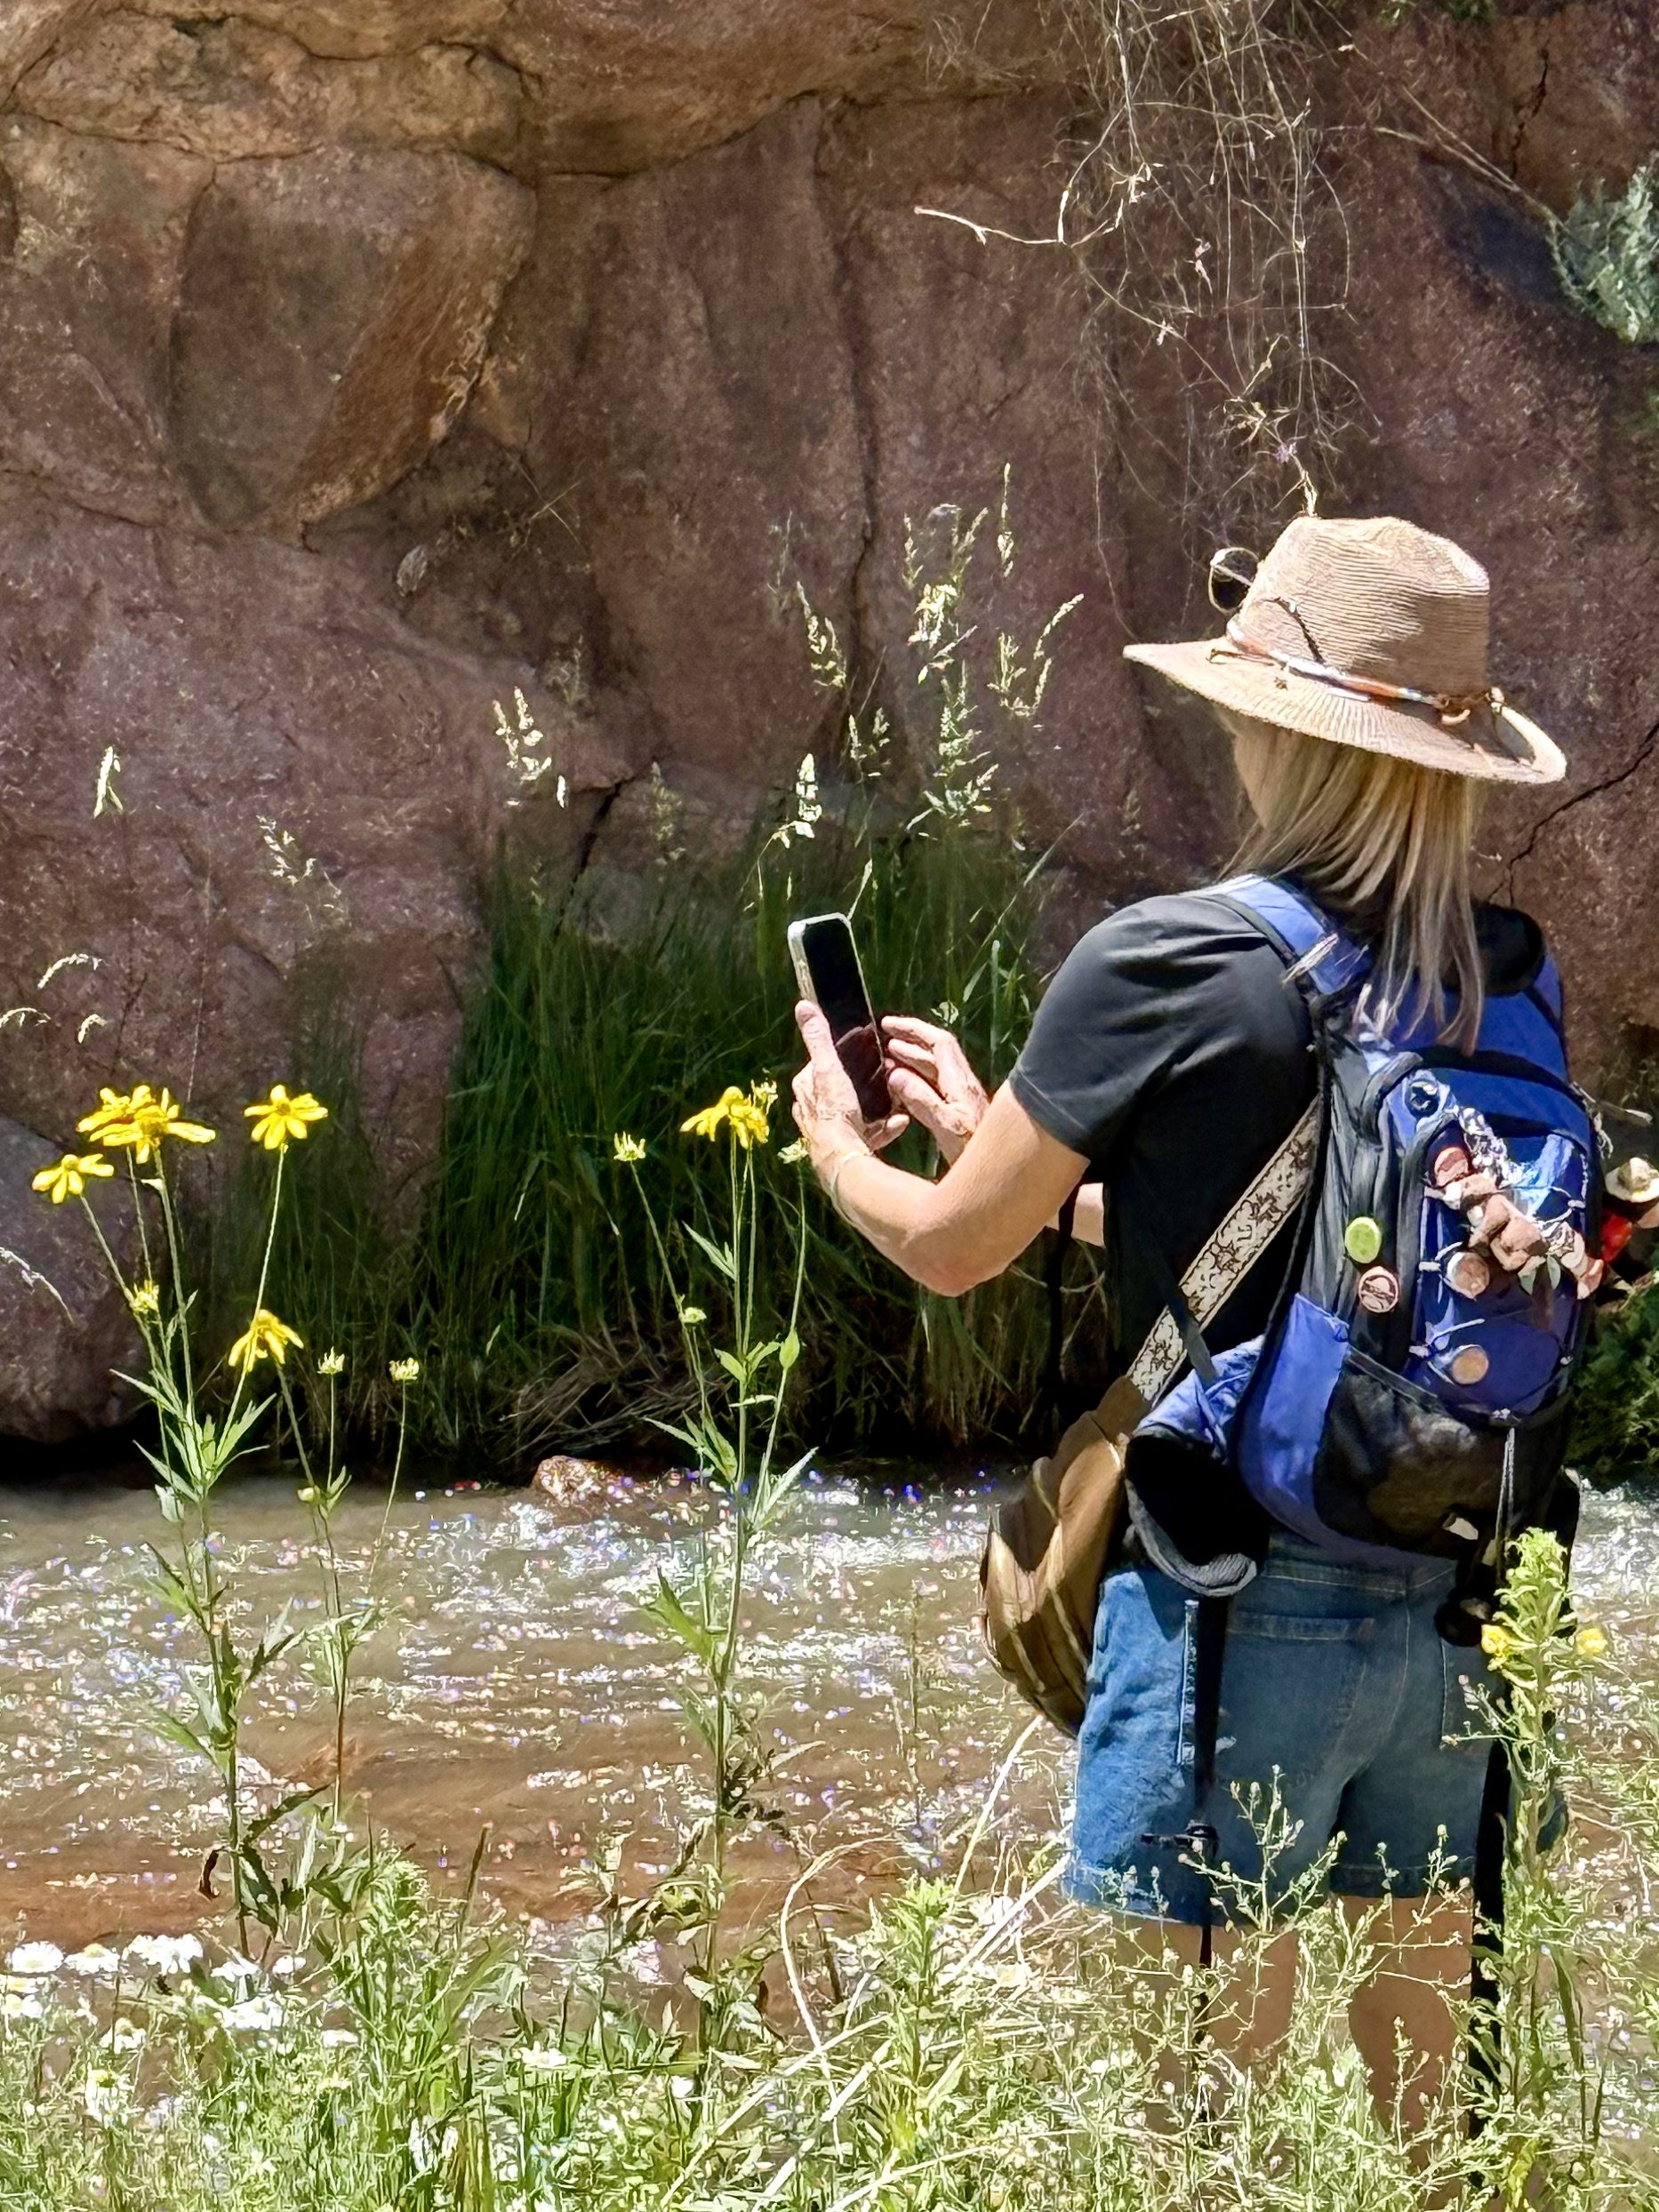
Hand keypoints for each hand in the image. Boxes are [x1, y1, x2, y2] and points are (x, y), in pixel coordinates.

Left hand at [791, 1002, 908, 1180]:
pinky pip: (869, 1133)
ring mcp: (830, 1131)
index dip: (839, 1059)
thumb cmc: (834, 1113)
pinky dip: (884, 1128)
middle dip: (859, 1086)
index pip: (819, 1066)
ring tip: (896, 1103)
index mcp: (806, 1089)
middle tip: (882, 1078)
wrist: (845, 1160)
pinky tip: (899, 1122)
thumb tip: (803, 1006)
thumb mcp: (828, 1069)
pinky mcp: (847, 1148)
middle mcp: (813, 1111)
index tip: (859, 1054)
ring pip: (855, 1113)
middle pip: (838, 1090)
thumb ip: (818, 1039)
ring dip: (876, 1108)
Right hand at [880, 1015, 988, 1166]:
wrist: (1000, 1171)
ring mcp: (961, 1097)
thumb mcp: (945, 1126)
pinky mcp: (959, 1112)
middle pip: (935, 1052)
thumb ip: (921, 1100)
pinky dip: (915, 1081)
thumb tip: (895, 1075)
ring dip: (911, 1060)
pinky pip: (934, 1086)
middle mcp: (962, 1084)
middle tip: (884, 1037)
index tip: (889, 1025)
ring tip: (888, 1058)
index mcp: (960, 1082)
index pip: (938, 1042)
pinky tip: (902, 1088)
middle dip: (910, 1041)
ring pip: (934, 1069)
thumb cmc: (975, 1151)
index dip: (914, 1029)